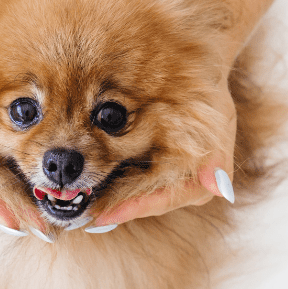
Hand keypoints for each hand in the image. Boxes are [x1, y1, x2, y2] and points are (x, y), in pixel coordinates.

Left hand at [88, 0, 287, 229]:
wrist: (197, 72)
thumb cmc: (209, 94)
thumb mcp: (218, 119)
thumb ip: (217, 158)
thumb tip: (220, 189)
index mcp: (193, 186)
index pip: (157, 202)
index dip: (128, 209)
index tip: (100, 216)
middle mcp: (173, 189)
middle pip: (134, 203)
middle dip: (106, 208)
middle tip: (73, 214)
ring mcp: (155, 178)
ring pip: (122, 194)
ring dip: (97, 196)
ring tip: (66, 200)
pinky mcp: (140, 165)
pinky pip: (116, 175)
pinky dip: (98, 176)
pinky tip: (73, 176)